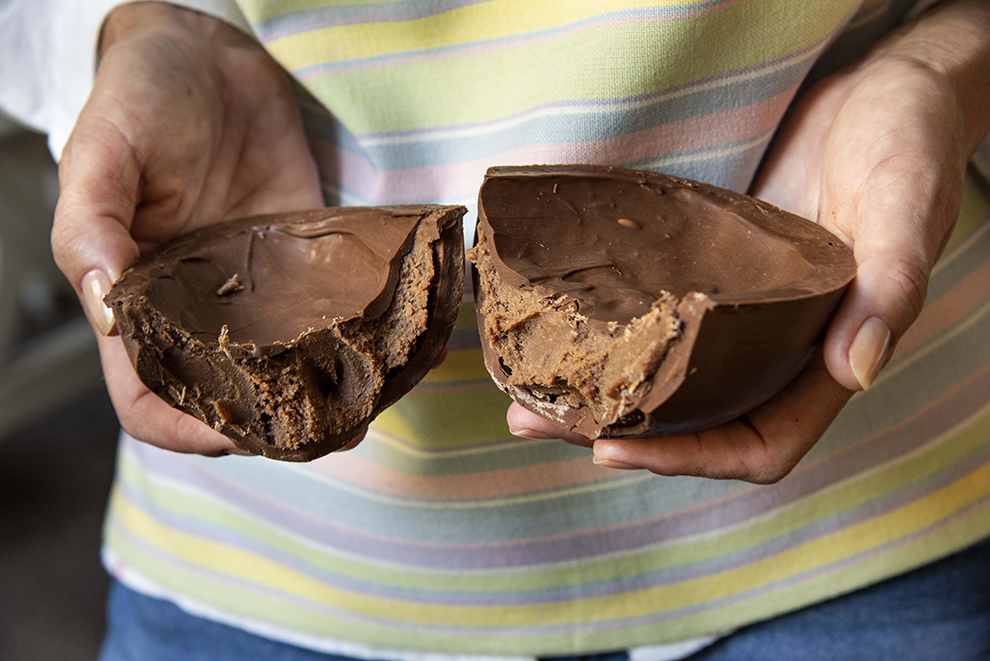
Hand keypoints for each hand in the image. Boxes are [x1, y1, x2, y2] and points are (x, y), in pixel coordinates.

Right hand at [52, 2, 322, 454]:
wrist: (208, 55)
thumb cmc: (139, 97)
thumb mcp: (101, 154)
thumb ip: (91, 225)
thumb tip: (108, 304)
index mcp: (138, 299)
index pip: (147, 396)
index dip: (182, 427)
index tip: (232, 433)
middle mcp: (198, 306)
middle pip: (227, 395)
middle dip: (272, 422)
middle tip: (325, 429)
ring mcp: (256, 286)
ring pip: (285, 364)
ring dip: (322, 391)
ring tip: (366, 401)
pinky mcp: (303, 256)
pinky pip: (328, 307)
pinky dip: (354, 334)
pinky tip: (385, 344)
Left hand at [508, 0, 989, 481]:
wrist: (882, 92)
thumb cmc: (909, 141)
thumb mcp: (906, 205)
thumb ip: (891, 287)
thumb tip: (857, 370)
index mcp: (832, 355)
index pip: (762, 442)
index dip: (691, 458)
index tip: (613, 449)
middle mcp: (781, 349)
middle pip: (696, 422)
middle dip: (618, 432)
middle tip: (533, 418)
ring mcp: (744, 316)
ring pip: (669, 379)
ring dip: (601, 390)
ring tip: (526, 387)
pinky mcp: (713, 275)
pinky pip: (660, 321)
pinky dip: (613, 333)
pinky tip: (559, 320)